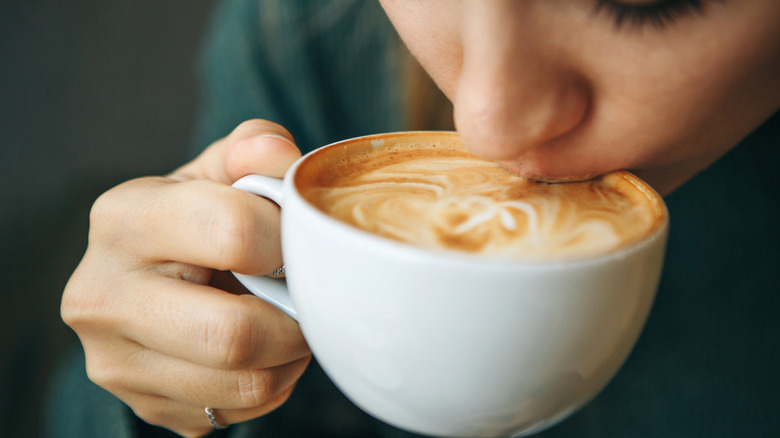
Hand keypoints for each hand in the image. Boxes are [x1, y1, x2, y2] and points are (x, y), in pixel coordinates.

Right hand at [61, 120, 310, 436]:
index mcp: (123, 219)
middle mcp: (100, 295)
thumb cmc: (197, 217)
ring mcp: (114, 361)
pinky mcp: (141, 403)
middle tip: (304, 299)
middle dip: (293, 321)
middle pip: (232, 335)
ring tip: (287, 324)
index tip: (297, 242)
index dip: (289, 240)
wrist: (151, 276)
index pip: (233, 233)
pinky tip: (261, 354)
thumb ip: (253, 149)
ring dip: (288, 358)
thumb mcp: (220, 171)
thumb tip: (278, 155)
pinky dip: (269, 385)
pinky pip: (234, 412)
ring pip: (242, 385)